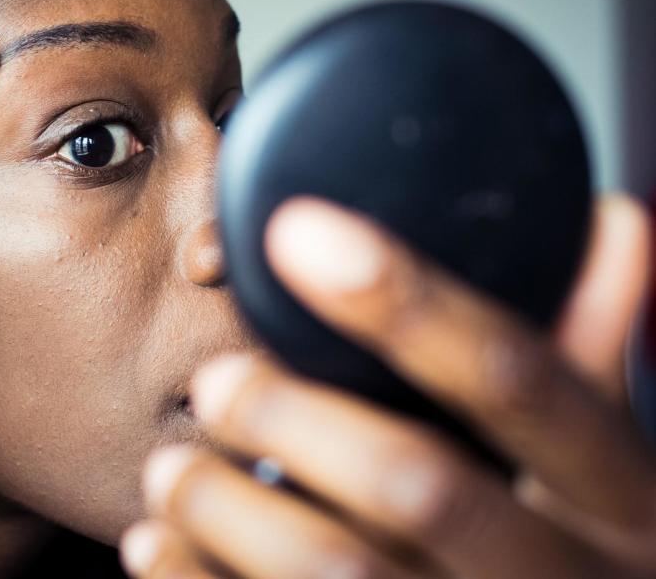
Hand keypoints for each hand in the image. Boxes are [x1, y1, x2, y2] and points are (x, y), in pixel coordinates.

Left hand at [123, 194, 655, 577]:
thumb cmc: (575, 553)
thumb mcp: (604, 471)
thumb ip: (579, 361)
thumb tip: (614, 223)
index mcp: (621, 500)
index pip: (518, 379)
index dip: (409, 300)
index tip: (296, 233)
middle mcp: (564, 575)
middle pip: (420, 482)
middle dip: (294, 417)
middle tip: (216, 381)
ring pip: (338, 573)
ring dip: (229, 510)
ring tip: (171, 470)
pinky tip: (158, 545)